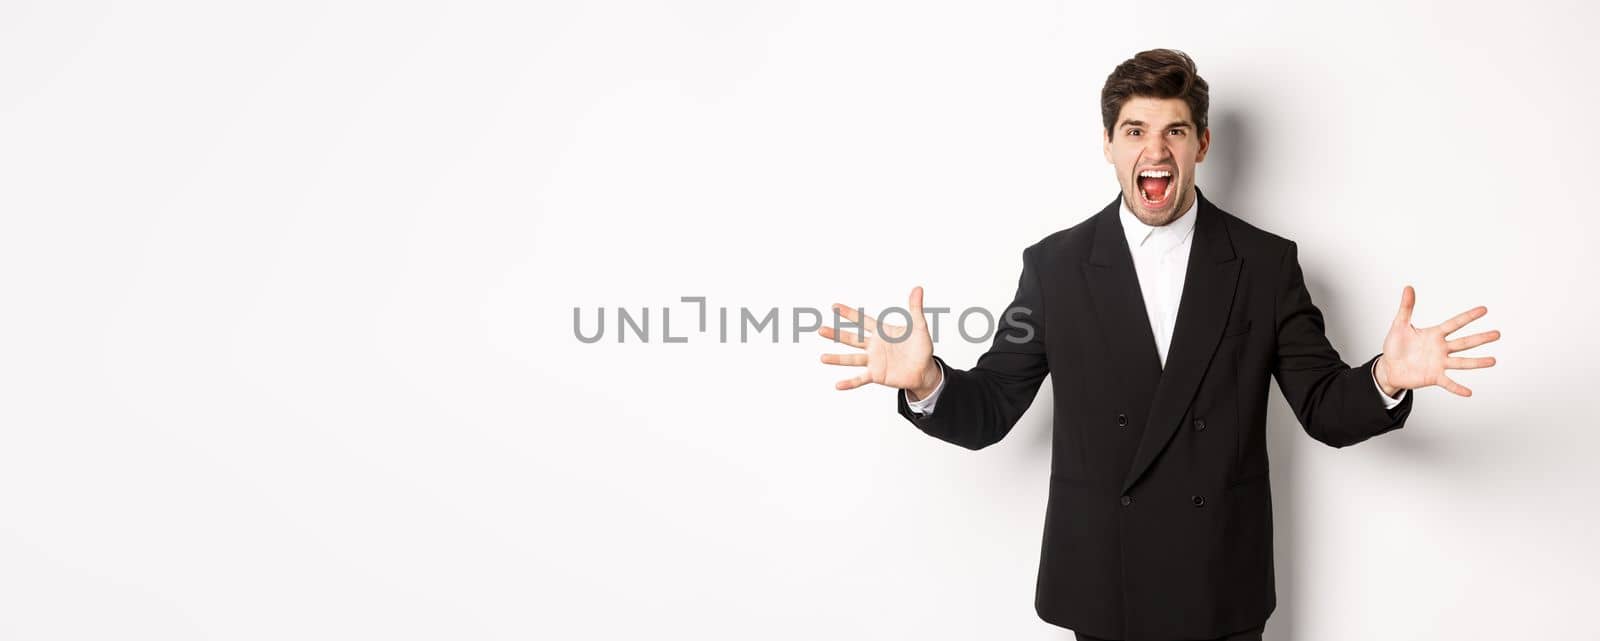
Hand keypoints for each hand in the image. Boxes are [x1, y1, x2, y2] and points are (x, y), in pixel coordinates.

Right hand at [817, 286, 940, 396]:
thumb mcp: (919, 327)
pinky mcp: (877, 375)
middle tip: (820, 330)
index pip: (862, 320)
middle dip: (836, 334)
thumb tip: (918, 288)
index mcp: (881, 332)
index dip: (849, 314)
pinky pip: (860, 379)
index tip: (834, 306)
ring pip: (852, 359)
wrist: (925, 370)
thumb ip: (915, 308)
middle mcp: (873, 346)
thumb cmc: (921, 348)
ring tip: (823, 358)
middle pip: (851, 338)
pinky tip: (838, 385)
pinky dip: (850, 383)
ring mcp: (873, 361)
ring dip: (837, 359)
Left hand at [1374, 285, 1500, 396]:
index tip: (1484, 309)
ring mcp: (1439, 363)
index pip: (1455, 323)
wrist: (1389, 367)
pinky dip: (1457, 388)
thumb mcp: (1399, 325)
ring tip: (1493, 361)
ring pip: (1461, 362)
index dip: (1468, 316)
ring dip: (1477, 362)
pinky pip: (1448, 383)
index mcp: (1434, 334)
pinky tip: (1468, 392)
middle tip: (1498, 334)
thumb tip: (1408, 287)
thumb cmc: (1395, 346)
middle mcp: (1440, 349)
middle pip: (1464, 342)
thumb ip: (1406, 307)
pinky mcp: (1433, 377)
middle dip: (1480, 338)